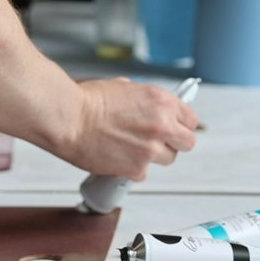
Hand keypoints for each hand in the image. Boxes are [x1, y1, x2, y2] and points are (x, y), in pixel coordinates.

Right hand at [62, 78, 198, 177]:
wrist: (68, 119)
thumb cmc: (88, 101)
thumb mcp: (125, 87)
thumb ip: (145, 100)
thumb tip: (149, 106)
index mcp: (162, 102)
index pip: (191, 119)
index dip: (181, 123)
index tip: (174, 126)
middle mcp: (162, 126)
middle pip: (188, 142)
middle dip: (175, 141)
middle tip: (160, 139)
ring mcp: (150, 150)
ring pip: (168, 159)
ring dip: (155, 155)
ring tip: (134, 147)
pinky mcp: (136, 169)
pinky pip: (144, 173)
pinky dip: (134, 168)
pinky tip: (120, 156)